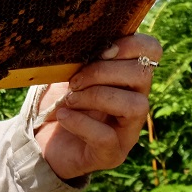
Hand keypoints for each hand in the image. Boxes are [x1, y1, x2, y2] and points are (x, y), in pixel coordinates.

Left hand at [33, 33, 159, 181]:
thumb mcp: (67, 71)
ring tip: (70, 100)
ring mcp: (128, 131)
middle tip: (74, 82)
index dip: (131, 44)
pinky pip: (107, 136)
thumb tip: (79, 37)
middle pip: (142, 75)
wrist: (40, 142)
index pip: (152, 50)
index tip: (100, 50)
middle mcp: (136, 101)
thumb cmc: (58, 101)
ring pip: (135, 105)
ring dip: (96, 97)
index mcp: (128, 77)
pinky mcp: (113, 155)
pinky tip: (63, 116)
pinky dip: (80, 122)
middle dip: (103, 72)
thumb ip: (80, 55)